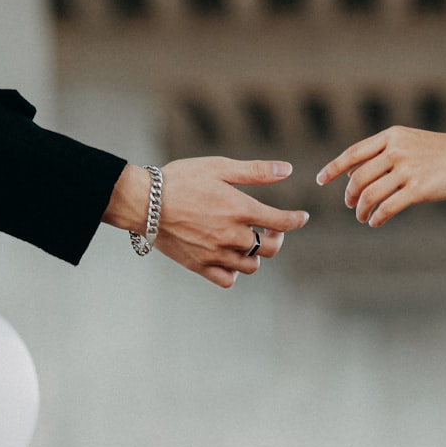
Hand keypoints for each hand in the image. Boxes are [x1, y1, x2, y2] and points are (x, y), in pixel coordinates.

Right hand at [106, 157, 308, 286]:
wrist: (144, 202)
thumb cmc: (181, 179)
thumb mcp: (219, 167)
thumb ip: (255, 171)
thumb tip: (288, 170)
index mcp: (239, 209)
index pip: (281, 222)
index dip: (296, 220)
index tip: (301, 217)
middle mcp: (231, 235)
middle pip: (270, 248)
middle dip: (276, 237)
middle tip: (269, 228)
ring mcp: (215, 253)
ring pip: (251, 266)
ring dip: (255, 254)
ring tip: (247, 240)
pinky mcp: (199, 266)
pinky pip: (227, 279)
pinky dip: (233, 271)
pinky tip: (229, 257)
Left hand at [316, 126, 445, 226]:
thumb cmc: (438, 151)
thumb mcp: (407, 142)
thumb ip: (380, 154)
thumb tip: (351, 173)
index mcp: (390, 137)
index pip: (353, 153)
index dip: (333, 167)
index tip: (321, 180)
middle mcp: (396, 151)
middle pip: (358, 178)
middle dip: (349, 194)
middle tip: (350, 204)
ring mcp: (407, 170)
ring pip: (370, 195)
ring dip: (361, 209)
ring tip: (361, 216)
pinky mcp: (418, 189)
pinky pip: (388, 208)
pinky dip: (377, 217)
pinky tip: (375, 222)